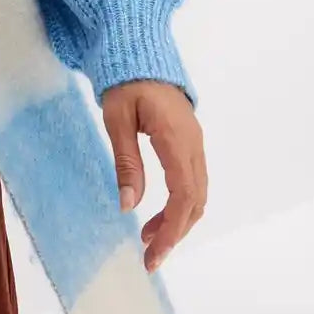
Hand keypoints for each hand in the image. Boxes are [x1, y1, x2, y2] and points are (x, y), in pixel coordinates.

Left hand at [101, 80, 207, 272]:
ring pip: (197, 194)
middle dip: (175, 233)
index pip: (182, 195)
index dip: (171, 229)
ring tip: (148, 239)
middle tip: (150, 257)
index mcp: (175, 139)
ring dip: (177, 221)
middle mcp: (193, 144)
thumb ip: (126, 162)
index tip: (153, 254)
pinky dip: (179, 205)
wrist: (140, 55)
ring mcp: (195, 143)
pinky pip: (192, 181)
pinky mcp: (190, 143)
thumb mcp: (117, 120)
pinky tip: (157, 214)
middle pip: (195, 201)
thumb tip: (128, 205)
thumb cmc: (125, 83)